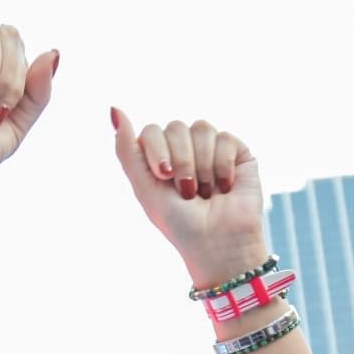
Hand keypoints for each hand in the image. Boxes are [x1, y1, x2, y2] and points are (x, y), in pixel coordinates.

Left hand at [112, 110, 267, 288]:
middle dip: (181, 162)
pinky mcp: (238, 152)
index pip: (152, 130)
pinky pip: (225, 138)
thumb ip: (127, 151)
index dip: (157, 151)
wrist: (218, 244)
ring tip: (206, 192)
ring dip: (201, 166)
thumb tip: (115, 109)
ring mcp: (212, 148)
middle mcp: (185, 148)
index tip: (164, 177)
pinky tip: (225, 187)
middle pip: (176, 127)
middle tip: (188, 192)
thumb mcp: (145, 189)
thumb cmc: (180, 223)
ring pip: (201, 128)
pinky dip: (222, 166)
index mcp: (161, 157)